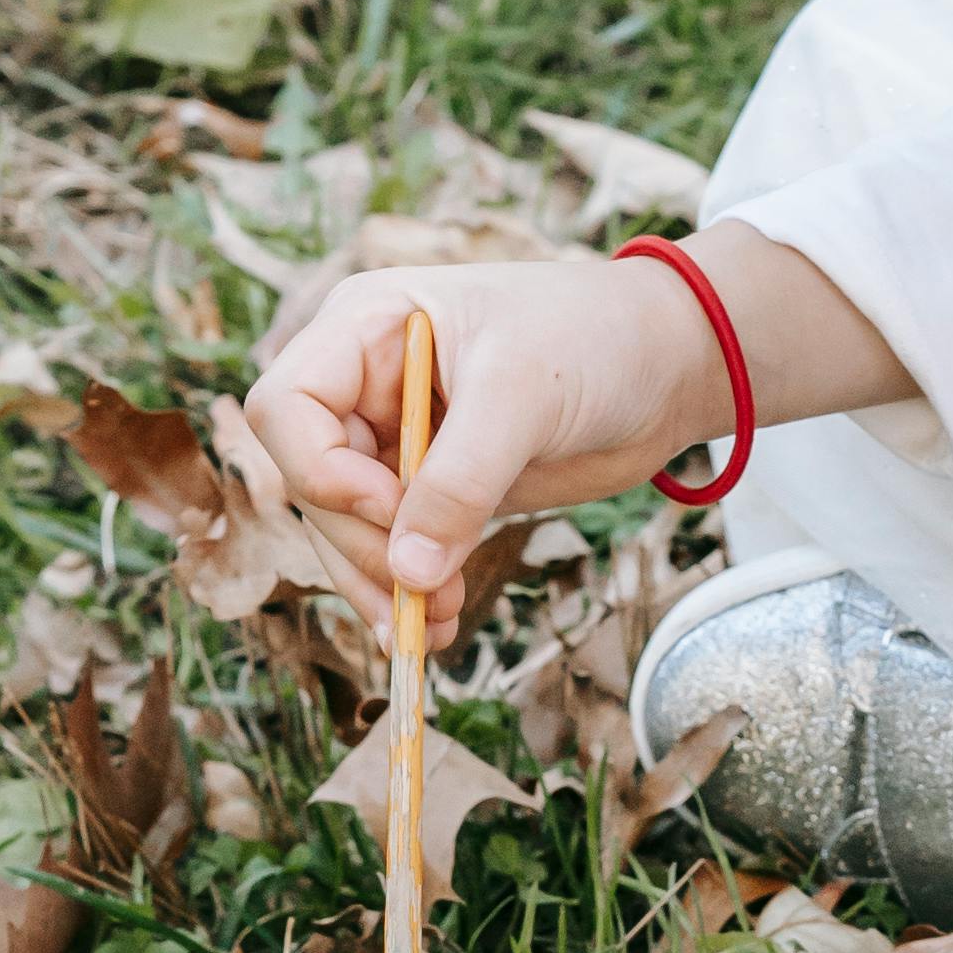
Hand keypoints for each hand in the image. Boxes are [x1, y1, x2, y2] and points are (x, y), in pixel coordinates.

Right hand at [243, 258, 720, 619]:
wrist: (666, 366)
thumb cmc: (594, 338)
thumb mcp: (522, 395)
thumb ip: (461, 480)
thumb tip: (407, 573)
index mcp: (364, 328)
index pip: (286, 407)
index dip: (320, 470)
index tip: (391, 509)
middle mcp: (365, 384)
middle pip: (313, 484)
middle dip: (362, 546)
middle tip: (420, 592)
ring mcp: (396, 441)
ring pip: (348, 530)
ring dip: (383, 584)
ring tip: (437, 623)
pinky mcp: (434, 491)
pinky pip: (397, 551)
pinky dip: (410, 592)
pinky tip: (440, 624)